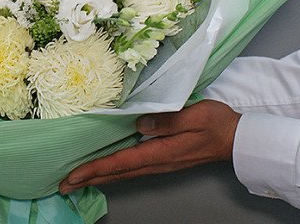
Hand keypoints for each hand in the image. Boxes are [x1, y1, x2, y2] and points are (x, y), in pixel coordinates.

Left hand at [59, 100, 240, 193]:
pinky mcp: (162, 158)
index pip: (121, 162)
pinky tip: (106, 169)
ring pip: (122, 172)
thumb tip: (139, 124)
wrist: (236, 138)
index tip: (73, 175)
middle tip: (63, 184)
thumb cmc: (216, 123)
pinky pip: (131, 168)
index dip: (95, 168)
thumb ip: (168, 120)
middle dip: (89, 178)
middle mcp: (156, 161)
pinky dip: (113, 170)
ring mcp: (159, 162)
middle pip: (117, 172)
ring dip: (98, 176)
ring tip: (77, 180)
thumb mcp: (195, 115)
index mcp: (160, 152)